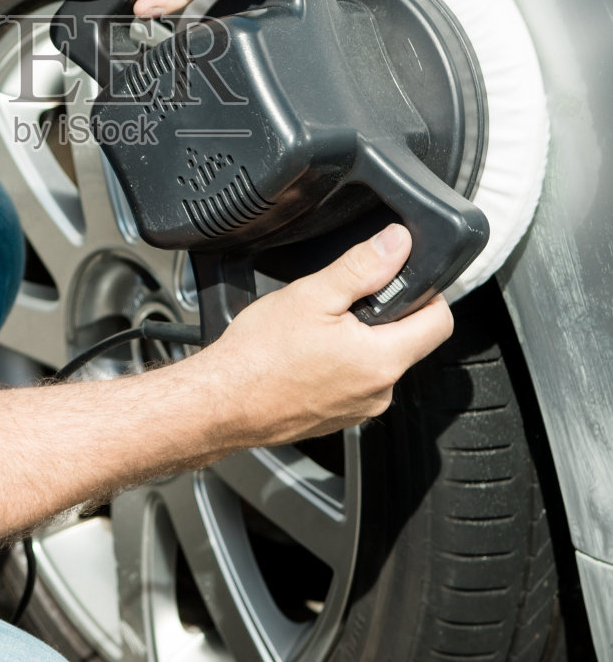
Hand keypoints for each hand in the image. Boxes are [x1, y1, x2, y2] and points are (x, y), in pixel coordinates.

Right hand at [201, 224, 453, 450]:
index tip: (403, 279)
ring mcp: (360, 409)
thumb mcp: (312, 295)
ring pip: (378, 362)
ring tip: (316, 331)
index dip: (428, 293)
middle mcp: (379, 392)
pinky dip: (339, 366)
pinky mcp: (339, 418)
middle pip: (409, 341)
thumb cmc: (258, 357)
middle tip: (343, 302)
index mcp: (382, 360)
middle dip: (384, 316)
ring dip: (360, 342)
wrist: (222, 403)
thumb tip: (396, 243)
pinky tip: (306, 356)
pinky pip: (355, 383)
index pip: (440, 322)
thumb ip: (362, 267)